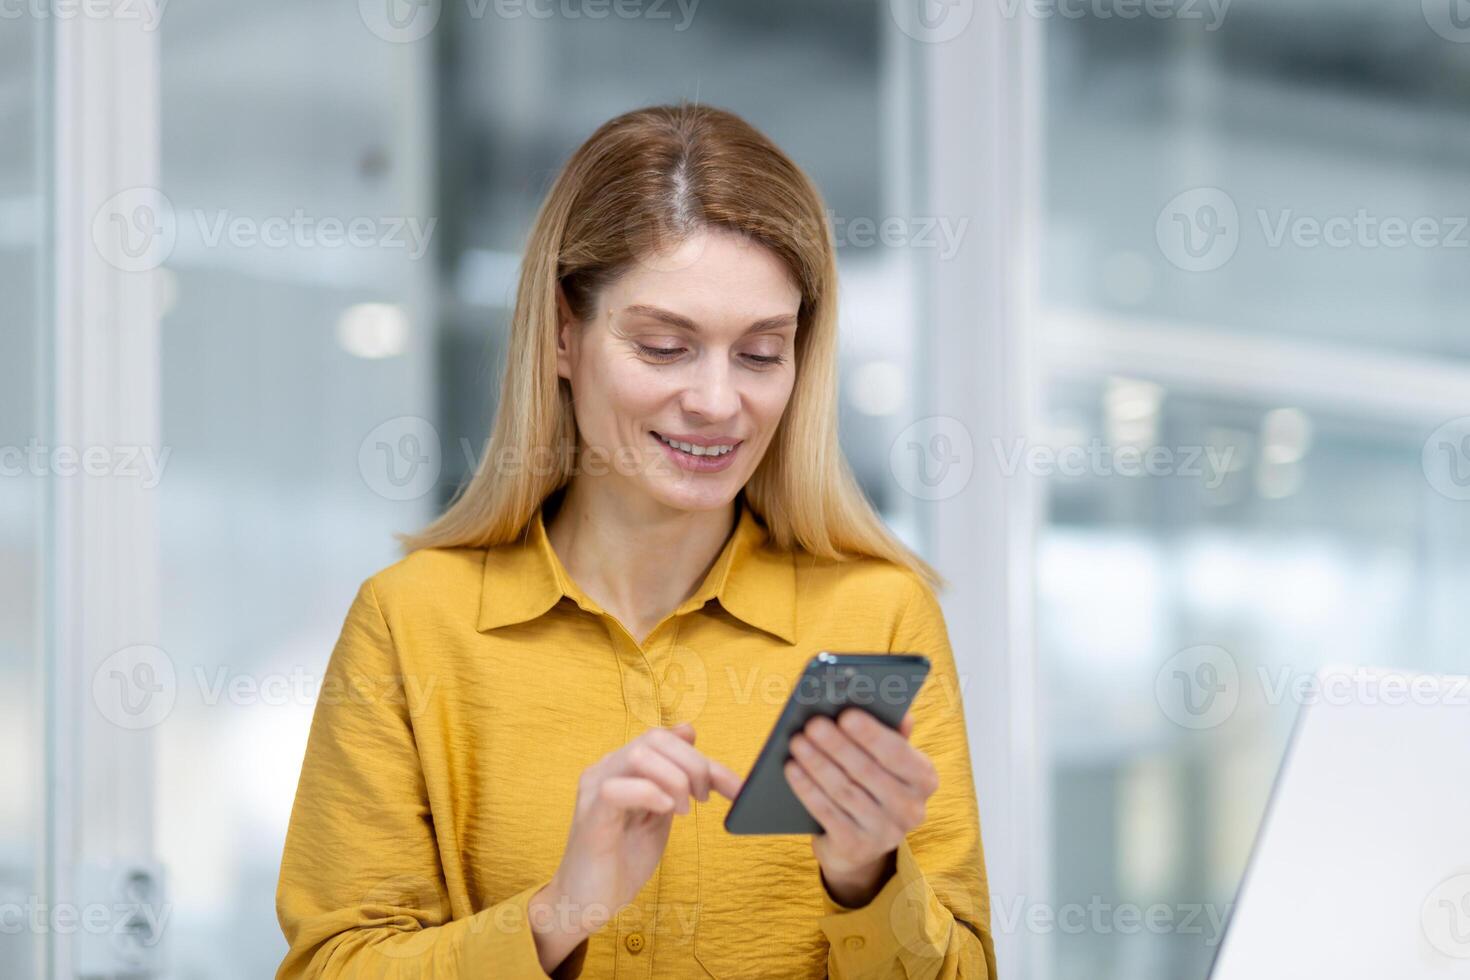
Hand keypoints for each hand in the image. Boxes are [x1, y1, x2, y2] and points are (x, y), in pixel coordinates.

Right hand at [529, 723, 742, 972]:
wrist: (587, 901)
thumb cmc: (623, 857)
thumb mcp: (661, 811)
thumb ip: (674, 775)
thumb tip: (689, 730)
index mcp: (624, 766)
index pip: (666, 740)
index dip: (704, 759)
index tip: (735, 787)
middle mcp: (607, 769)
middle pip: (654, 739)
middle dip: (692, 765)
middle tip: (703, 799)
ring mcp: (595, 789)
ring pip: (637, 755)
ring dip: (673, 779)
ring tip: (681, 810)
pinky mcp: (591, 817)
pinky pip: (615, 789)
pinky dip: (649, 793)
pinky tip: (664, 811)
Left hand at [784, 709, 938, 907]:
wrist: (860, 842)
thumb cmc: (872, 784)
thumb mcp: (887, 761)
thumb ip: (891, 734)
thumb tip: (901, 712)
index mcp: (924, 779)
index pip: (898, 753)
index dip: (871, 734)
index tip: (846, 715)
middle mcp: (911, 809)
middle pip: (867, 771)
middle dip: (836, 745)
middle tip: (812, 724)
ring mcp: (885, 833)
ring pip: (844, 791)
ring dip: (817, 764)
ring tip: (797, 741)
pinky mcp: (857, 848)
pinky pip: (828, 814)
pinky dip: (807, 789)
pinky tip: (792, 769)